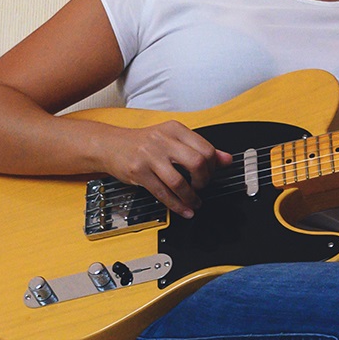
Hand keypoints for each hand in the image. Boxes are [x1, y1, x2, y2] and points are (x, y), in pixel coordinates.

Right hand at [99, 120, 232, 218]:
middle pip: (197, 163)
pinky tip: (183, 210)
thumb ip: (200, 148)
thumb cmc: (143, 143)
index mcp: (175, 129)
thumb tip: (227, 159)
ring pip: (180, 182)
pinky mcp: (139, 172)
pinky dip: (177, 205)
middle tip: (201, 187)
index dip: (213, 167)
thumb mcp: (173, 139)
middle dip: (204, 181)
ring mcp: (150, 156)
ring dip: (191, 197)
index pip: (206, 148)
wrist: (111, 145)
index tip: (210, 175)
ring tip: (194, 202)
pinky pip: (163, 193)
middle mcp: (163, 140)